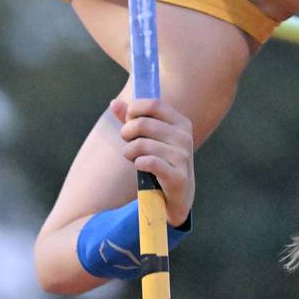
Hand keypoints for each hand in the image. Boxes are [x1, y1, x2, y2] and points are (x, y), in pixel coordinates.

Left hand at [110, 96, 193, 225]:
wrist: (177, 195)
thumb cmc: (160, 160)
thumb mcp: (148, 137)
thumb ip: (131, 119)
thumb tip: (114, 103)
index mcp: (180, 122)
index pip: (154, 104)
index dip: (134, 110)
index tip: (128, 120)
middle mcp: (184, 137)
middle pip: (143, 123)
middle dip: (127, 132)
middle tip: (126, 141)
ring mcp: (183, 157)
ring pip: (142, 144)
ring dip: (129, 151)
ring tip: (132, 157)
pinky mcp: (178, 176)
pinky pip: (150, 162)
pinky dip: (138, 163)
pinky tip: (140, 166)